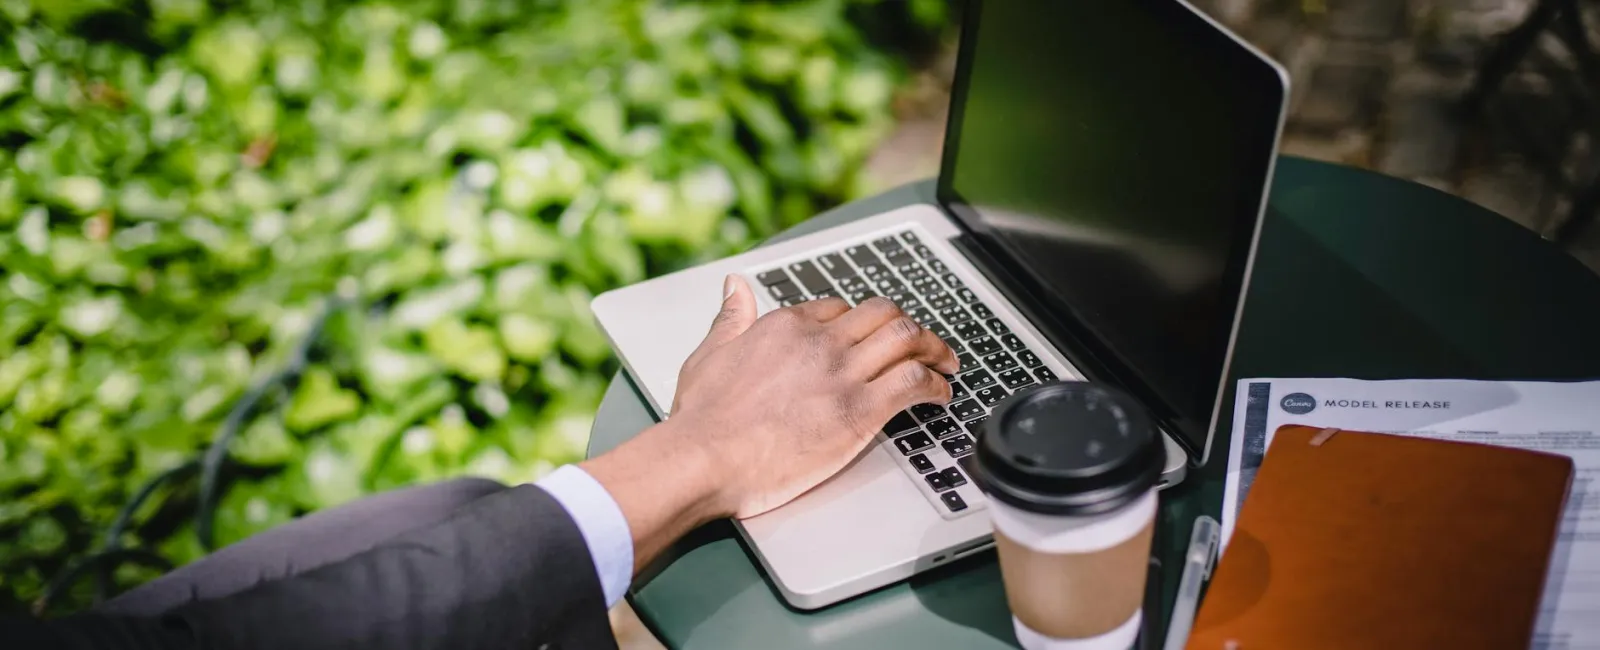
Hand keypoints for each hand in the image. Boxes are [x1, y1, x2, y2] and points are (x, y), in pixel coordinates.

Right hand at [580, 275, 958, 573]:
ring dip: (934, 349)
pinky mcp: (860, 410)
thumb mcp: (709, 353)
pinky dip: (936, 386)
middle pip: (883, 315)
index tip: (871, 337)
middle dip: (909, 325)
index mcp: (786, 326)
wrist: (705, 457)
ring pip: (907, 340)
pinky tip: (940, 395)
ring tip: (946, 363)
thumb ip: (730, 318)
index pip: (840, 308)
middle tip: (923, 343)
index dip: (862, 321)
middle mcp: (820, 342)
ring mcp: (843, 374)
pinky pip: (914, 383)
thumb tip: (735, 286)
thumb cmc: (702, 418)